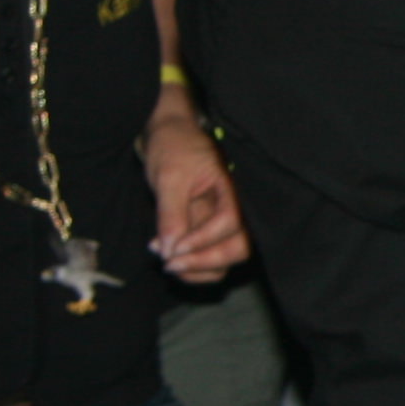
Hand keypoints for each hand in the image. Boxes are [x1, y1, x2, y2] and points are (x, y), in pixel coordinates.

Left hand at [145, 106, 248, 281]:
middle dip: (204, 262)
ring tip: (166, 261)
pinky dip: (192, 264)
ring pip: (225, 260)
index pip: (230, 223)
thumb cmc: (174, 147)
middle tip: (169, 264)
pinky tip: (167, 254)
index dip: (202, 240)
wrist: (168, 136)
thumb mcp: (169, 177)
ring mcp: (224, 222)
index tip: (172, 249)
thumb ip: (171, 214)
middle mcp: (237, 209)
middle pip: (238, 248)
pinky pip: (211, 257)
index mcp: (235, 190)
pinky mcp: (210, 230)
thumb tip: (169, 251)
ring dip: (197, 269)